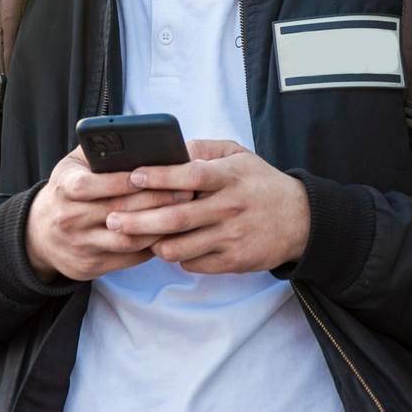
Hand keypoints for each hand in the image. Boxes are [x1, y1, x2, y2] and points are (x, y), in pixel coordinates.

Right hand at [25, 145, 190, 282]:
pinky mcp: (90, 266)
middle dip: (156, 201)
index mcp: (64, 188)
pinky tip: (169, 233)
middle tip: (186, 191)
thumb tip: (134, 139)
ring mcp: (79, 245)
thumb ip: (98, 152)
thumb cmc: (66, 190)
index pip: (94, 185)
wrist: (39, 234)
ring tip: (184, 213)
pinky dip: (151, 246)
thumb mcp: (72, 166)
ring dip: (159, 227)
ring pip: (128, 239)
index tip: (157, 173)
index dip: (125, 181)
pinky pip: (128, 258)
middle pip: (119, 212)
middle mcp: (69, 219)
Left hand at [105, 139, 310, 274]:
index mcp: (230, 177)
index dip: (159, 176)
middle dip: (139, 220)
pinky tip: (165, 247)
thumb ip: (205, 150)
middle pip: (177, 217)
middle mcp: (230, 208)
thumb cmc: (260, 184)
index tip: (132, 176)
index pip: (190, 175)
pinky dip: (176, 257)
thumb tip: (172, 147)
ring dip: (152, 243)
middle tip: (111, 220)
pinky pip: (194, 263)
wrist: (300, 220)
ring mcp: (232, 237)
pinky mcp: (234, 261)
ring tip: (131, 236)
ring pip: (181, 247)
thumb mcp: (239, 156)